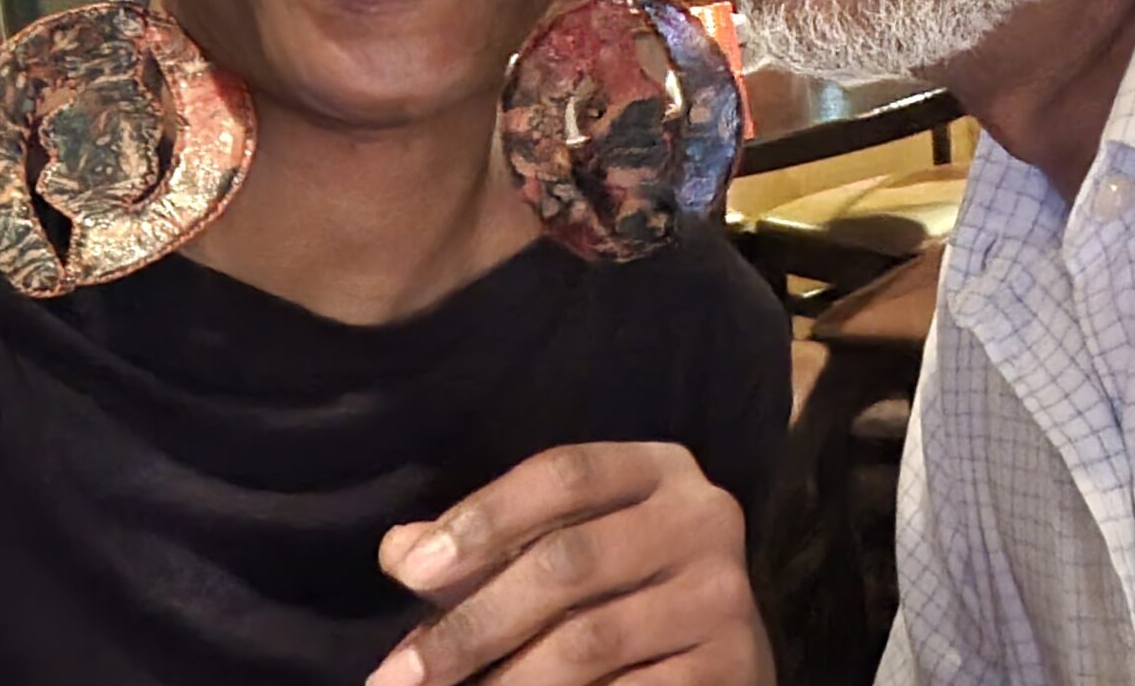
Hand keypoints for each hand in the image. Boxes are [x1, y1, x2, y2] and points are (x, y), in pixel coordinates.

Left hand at [368, 441, 770, 685]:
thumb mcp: (565, 547)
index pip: (566, 473)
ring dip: (505, 681)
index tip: (411, 574)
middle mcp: (703, 519)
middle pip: (569, 561)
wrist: (722, 657)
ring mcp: (723, 596)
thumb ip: (488, 547)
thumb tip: (401, 551)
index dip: (485, 516)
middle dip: (473, 624)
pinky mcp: (734, 667)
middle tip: (400, 675)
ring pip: (590, 640)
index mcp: (660, 470)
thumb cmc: (623, 590)